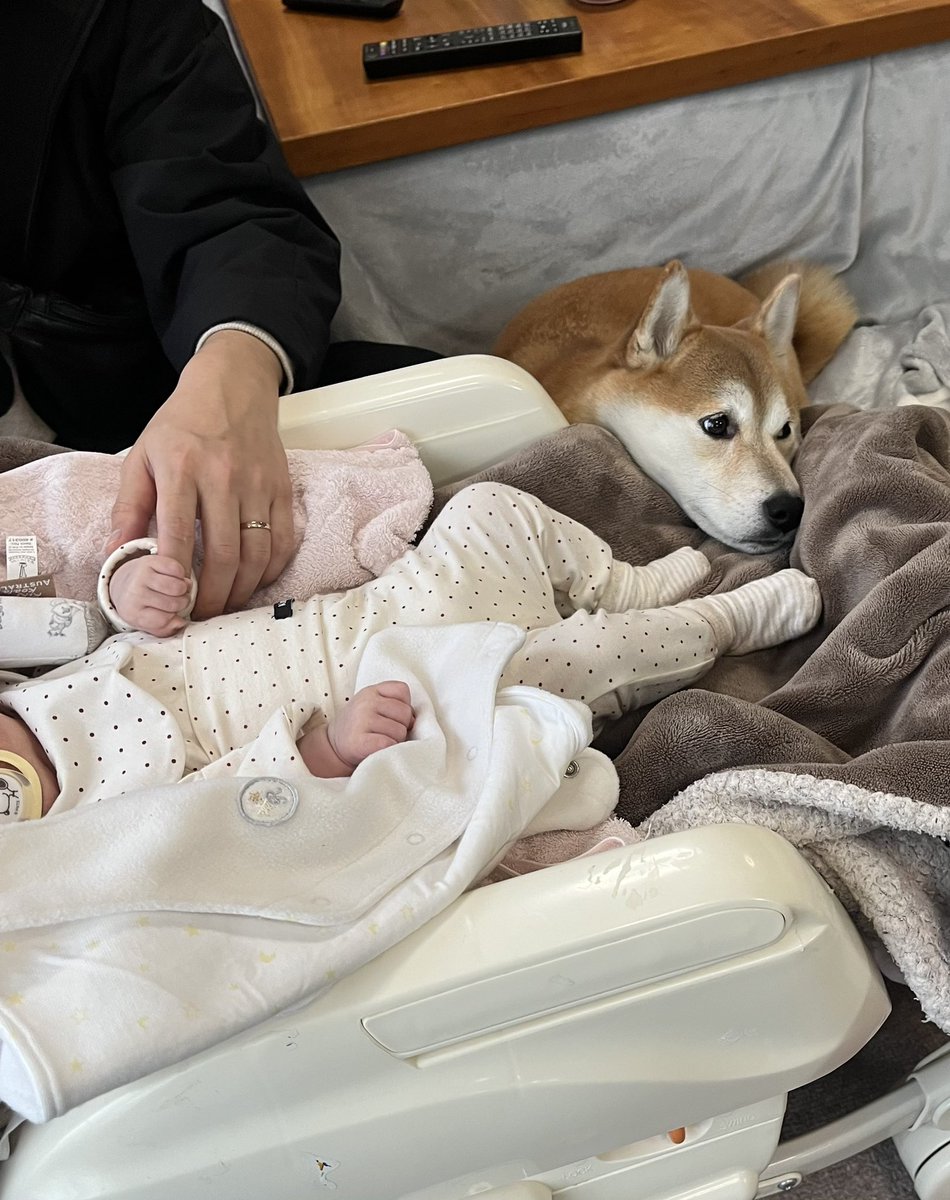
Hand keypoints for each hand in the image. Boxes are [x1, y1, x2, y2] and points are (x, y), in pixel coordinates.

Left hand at [107, 330, 294, 619]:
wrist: (233, 386)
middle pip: (223, 553)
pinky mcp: (282, 488)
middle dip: (211, 596)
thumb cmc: (182, 425)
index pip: (177, 531)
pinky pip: (283, 541)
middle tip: (198, 615)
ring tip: (224, 605)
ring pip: (257, 554)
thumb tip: (116, 555)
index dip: (173, 573)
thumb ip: (128, 507)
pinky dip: (270, 570)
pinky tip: (252, 581)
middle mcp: (224, 476)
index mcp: (182, 467)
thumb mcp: (142, 456)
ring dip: (241, 590)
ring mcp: (259, 484)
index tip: (168, 600)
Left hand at [109, 554, 191, 636]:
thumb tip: (181, 622)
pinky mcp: (149, 560)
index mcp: (133, 612)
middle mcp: (134, 593)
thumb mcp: (148, 622)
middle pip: (173, 604)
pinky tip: (175, 578)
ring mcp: (141, 575)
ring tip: (179, 590)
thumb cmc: (141, 605)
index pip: (163, 619)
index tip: (170, 613)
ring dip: (184, 589)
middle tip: (178, 600)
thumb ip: (166, 628)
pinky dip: (181, 575)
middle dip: (182, 603)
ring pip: (178, 587)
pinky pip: (177, 570)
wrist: (124, 582)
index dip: (172, 617)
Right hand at [297, 682, 414, 777]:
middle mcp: (366, 702)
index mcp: (371, 691)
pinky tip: (376, 749)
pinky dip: (388, 750)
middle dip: (401, 726)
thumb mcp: (372, 706)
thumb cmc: (360, 727)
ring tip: (379, 741)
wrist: (333, 748)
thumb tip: (414, 720)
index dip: (403, 705)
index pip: (403, 690)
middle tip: (385, 732)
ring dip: (395, 740)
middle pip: (405, 713)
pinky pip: (390, 744)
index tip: (391, 716)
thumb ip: (394, 704)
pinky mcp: (360, 741)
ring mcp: (362, 720)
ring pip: (400, 731)